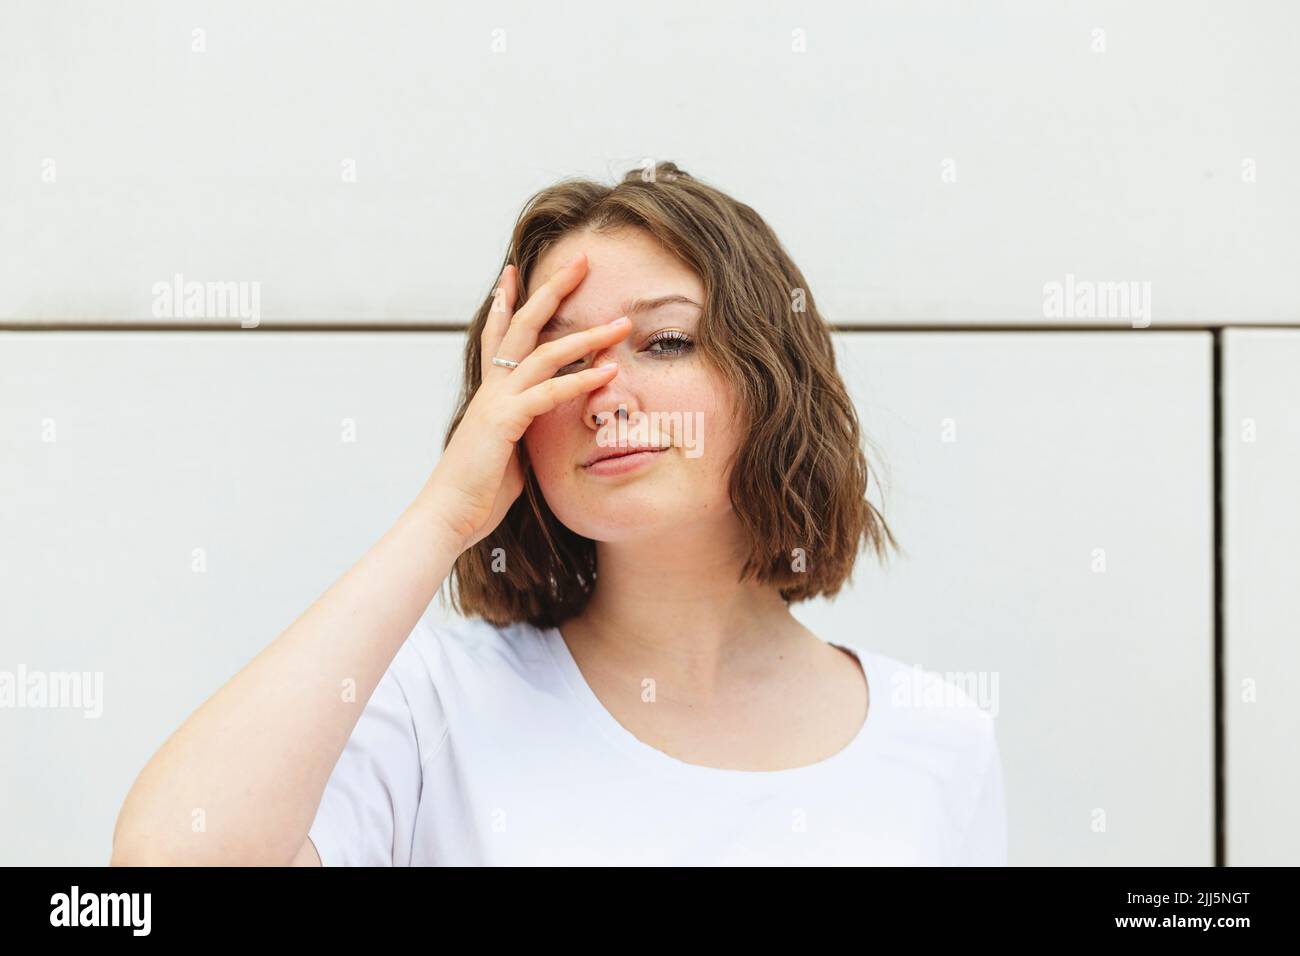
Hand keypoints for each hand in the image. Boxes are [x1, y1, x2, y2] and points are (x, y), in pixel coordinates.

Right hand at [425, 252, 630, 550]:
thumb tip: (539, 430)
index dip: (505, 301)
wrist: (447, 516)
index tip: (513, 271)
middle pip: (522, 324)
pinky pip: (549, 393)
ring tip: (621, 324)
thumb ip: (523, 433)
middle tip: (581, 260)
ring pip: (543, 353)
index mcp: (490, 393)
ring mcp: (497, 402)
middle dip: (552, 290)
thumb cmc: (477, 493)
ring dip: (586, 335)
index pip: (497, 334)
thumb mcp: (508, 453)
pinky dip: (581, 379)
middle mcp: (491, 388)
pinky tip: (609, 371)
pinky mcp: (505, 422)